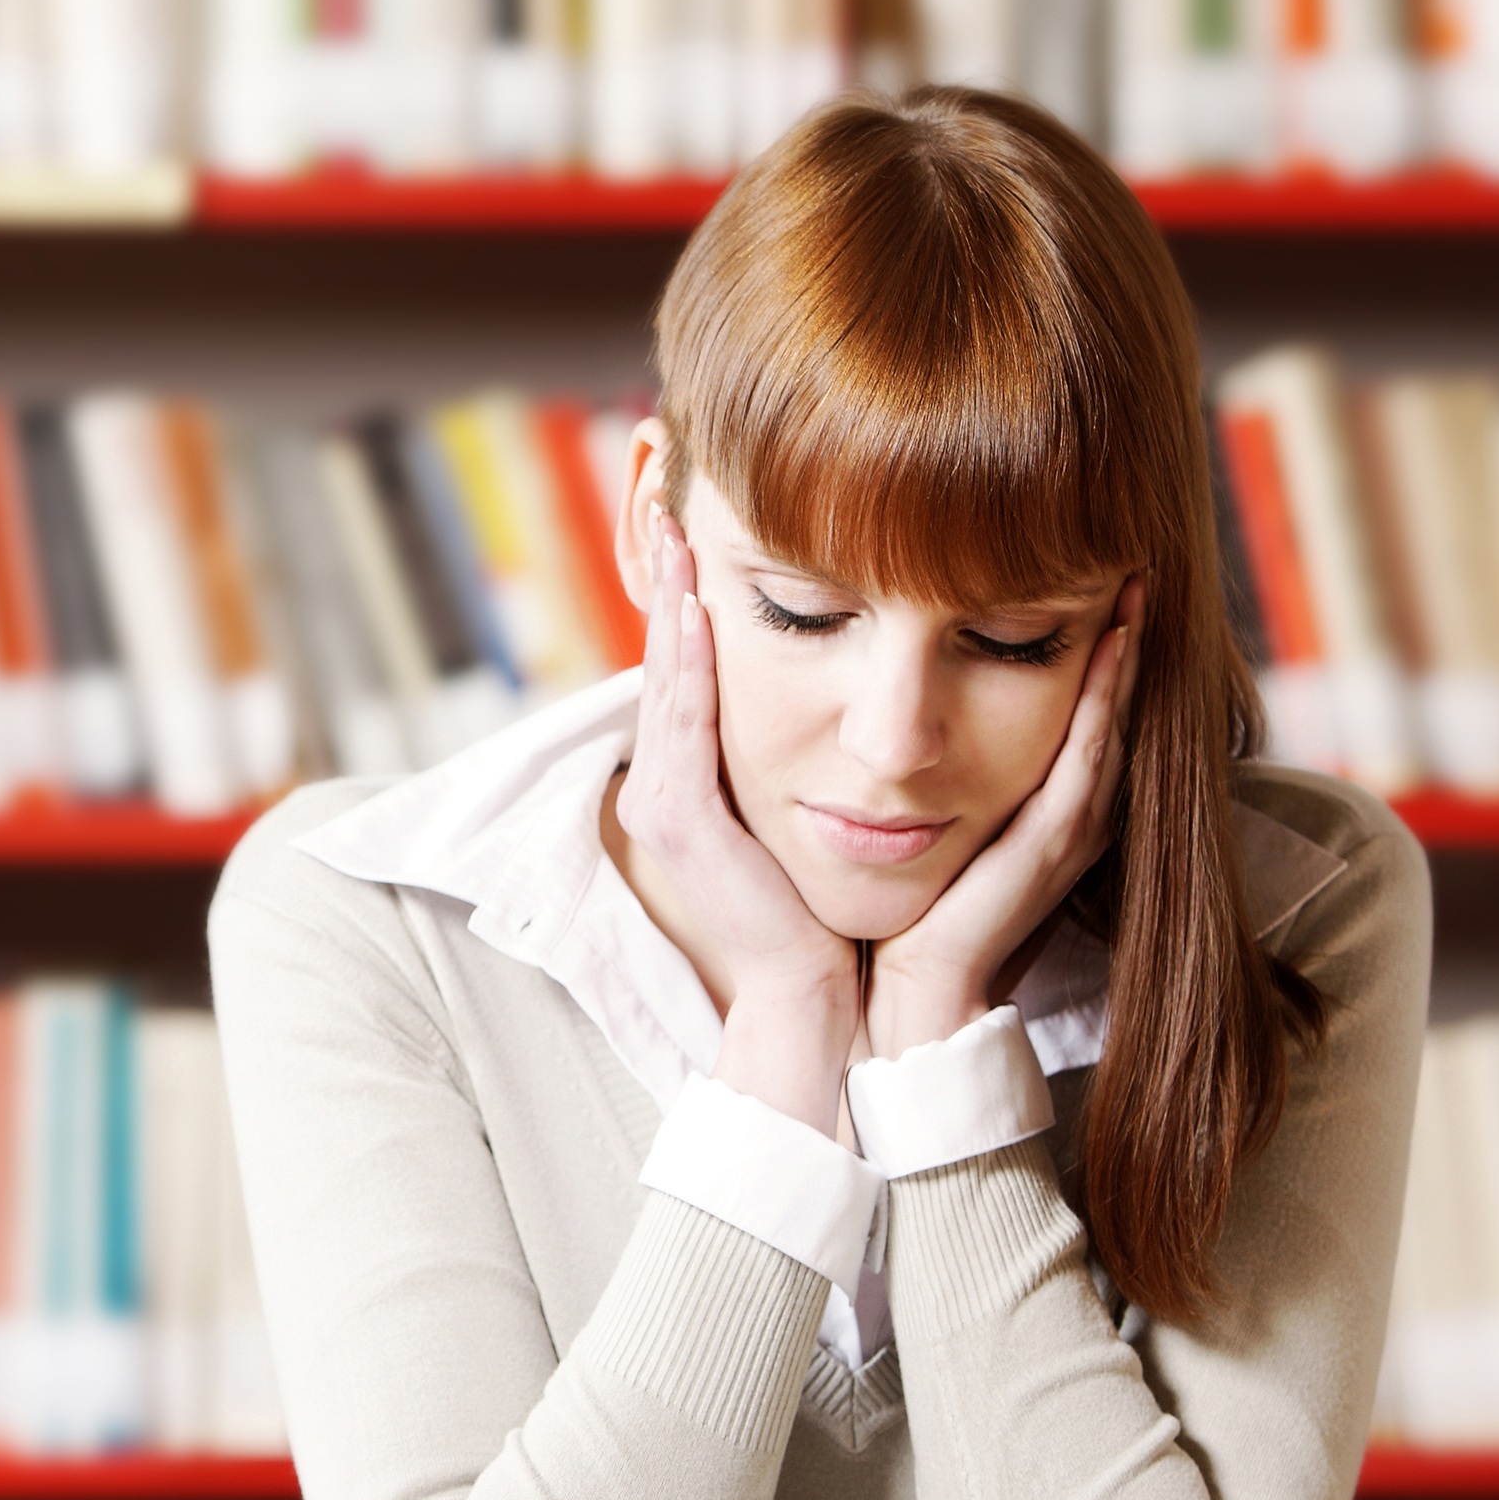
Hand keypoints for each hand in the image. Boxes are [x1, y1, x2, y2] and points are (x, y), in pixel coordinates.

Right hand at [612, 511, 860, 1134]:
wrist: (814, 1000)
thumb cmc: (823, 915)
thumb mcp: (803, 822)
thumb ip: (801, 764)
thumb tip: (834, 699)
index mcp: (694, 784)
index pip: (689, 671)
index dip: (688, 600)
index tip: (699, 530)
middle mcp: (666, 785)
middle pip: (666, 660)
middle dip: (667, 578)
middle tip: (670, 499)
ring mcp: (664, 803)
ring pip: (666, 679)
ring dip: (671, 602)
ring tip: (679, 533)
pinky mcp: (680, 821)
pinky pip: (679, 723)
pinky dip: (685, 663)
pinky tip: (698, 611)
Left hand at [863, 575, 1140, 1060]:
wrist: (917, 985)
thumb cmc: (916, 902)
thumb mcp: (940, 816)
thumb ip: (949, 767)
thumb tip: (920, 707)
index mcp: (1047, 804)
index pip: (1085, 713)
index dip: (1101, 653)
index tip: (1102, 584)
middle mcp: (1072, 811)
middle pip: (1109, 709)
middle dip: (1124, 641)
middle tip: (1132, 570)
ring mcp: (1070, 827)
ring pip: (1109, 724)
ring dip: (1124, 660)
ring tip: (1132, 594)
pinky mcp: (1053, 843)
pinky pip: (1087, 759)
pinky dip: (1103, 704)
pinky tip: (1110, 654)